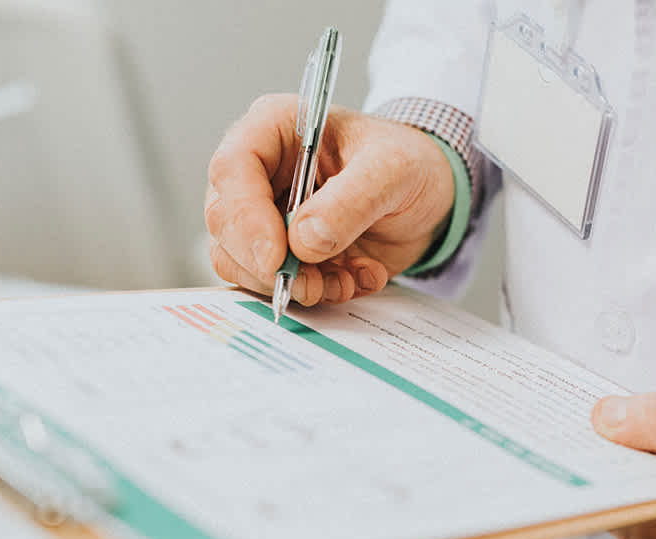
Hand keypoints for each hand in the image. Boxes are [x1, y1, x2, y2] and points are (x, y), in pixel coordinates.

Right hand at [205, 94, 455, 305]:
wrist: (430, 195)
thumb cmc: (408, 163)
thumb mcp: (393, 170)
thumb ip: (351, 201)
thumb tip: (303, 241)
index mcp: (274, 129)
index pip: (232, 169)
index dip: (245, 218)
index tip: (276, 257)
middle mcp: (259, 172)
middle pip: (226, 223)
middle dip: (268, 264)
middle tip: (312, 284)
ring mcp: (265, 215)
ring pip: (241, 262)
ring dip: (294, 284)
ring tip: (345, 278)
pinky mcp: (282, 253)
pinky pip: (273, 284)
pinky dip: (315, 293)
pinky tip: (353, 278)